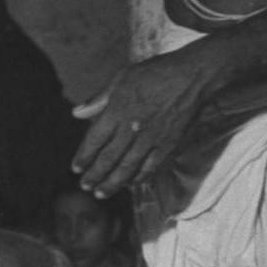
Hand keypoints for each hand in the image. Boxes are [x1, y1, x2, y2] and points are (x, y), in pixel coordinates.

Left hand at [72, 45, 215, 196]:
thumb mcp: (122, 78)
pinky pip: (150, 167)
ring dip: (112, 183)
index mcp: (118, 109)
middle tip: (85, 186)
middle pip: (109, 158)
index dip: (84, 156)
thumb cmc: (155, 73)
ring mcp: (151, 139)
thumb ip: (99, 99)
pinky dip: (138, 178)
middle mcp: (132, 128)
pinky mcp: (167, 146)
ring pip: (127, 167)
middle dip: (95, 175)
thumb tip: (76, 113)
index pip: (95, 139)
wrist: (191, 78)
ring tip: (101, 193)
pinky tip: (130, 184)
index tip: (75, 168)